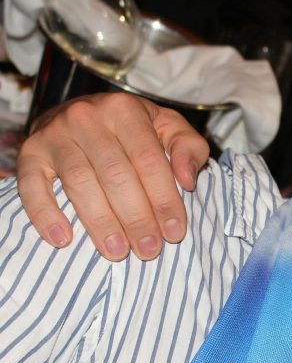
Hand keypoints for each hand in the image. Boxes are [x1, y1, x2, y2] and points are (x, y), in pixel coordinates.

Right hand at [17, 93, 208, 260]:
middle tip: (149, 250)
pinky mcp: (30, 152)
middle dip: (136, 218)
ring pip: (80, 183)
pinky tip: (62, 239)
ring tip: (118, 252)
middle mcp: (87, 118)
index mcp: (125, 110)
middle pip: (116, 175)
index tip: (175, 232)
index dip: (164, 199)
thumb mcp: (170, 128)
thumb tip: (188, 180)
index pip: (149, 160)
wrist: (83, 113)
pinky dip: (44, 214)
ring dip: (101, 223)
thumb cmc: (135, 129)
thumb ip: (189, 148)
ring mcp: (54, 134)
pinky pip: (32, 185)